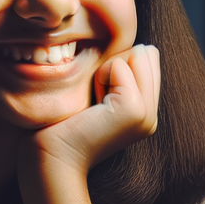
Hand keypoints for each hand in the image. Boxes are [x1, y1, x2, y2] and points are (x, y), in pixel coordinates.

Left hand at [26, 44, 159, 175]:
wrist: (53, 158)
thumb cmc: (63, 124)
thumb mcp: (97, 95)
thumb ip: (118, 74)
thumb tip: (132, 45)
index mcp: (145, 111)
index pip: (148, 56)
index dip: (117, 64)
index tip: (98, 95)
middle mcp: (152, 115)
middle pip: (147, 53)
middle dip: (116, 65)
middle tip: (96, 100)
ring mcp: (147, 114)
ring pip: (138, 55)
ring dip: (108, 71)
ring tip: (94, 103)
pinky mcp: (135, 110)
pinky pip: (120, 65)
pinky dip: (100, 77)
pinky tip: (92, 106)